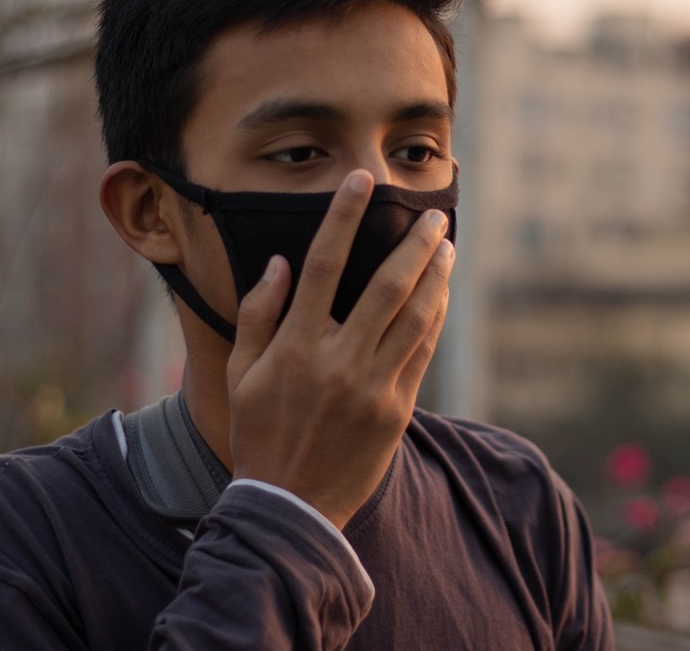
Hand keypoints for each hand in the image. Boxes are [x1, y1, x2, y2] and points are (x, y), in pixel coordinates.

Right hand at [225, 169, 453, 528]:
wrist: (291, 506)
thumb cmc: (259, 433)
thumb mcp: (241, 374)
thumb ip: (257, 314)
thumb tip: (278, 263)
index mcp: (296, 346)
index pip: (324, 264)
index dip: (344, 217)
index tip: (361, 181)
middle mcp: (339, 361)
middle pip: (387, 286)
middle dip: (415, 244)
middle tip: (435, 215)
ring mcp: (373, 386)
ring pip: (416, 318)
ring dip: (436, 277)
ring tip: (447, 248)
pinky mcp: (397, 409)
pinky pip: (422, 353)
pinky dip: (434, 319)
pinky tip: (441, 296)